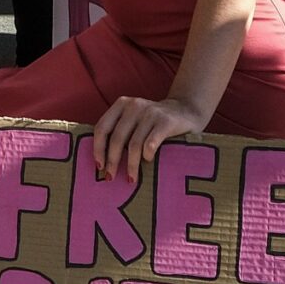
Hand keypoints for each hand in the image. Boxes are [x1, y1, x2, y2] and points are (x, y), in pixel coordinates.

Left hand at [94, 95, 208, 184]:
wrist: (187, 110)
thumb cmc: (153, 122)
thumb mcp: (134, 120)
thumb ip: (119, 131)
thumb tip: (101, 161)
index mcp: (122, 104)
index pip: (102, 128)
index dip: (97, 148)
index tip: (99, 166)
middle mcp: (134, 106)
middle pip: (116, 138)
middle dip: (112, 161)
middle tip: (111, 177)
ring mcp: (151, 112)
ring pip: (134, 144)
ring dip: (130, 165)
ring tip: (131, 178)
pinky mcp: (166, 121)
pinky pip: (151, 143)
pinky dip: (147, 155)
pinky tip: (149, 161)